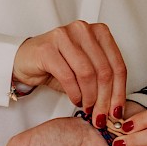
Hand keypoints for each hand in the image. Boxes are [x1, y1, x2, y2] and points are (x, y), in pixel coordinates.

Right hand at [12, 21, 126, 125]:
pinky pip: (68, 77)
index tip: (117, 110)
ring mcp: (65, 36)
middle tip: (101, 115)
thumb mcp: (86, 70)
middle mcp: (84, 30)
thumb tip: (116, 107)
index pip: (117, 65)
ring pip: (87, 73)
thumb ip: (102, 81)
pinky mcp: (48, 48)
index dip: (119, 91)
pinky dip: (75, 93)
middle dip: (104, 98)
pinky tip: (76, 100)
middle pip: (104, 70)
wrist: (27, 59)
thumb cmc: (58, 64)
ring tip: (87, 107)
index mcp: (99, 32)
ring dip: (89, 97)